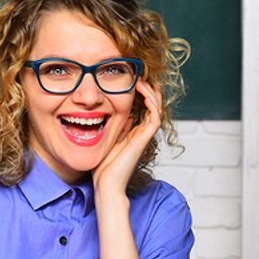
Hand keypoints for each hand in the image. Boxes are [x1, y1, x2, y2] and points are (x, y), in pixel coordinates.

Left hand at [93, 80, 160, 196]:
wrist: (106, 184)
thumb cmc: (102, 168)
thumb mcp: (104, 139)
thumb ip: (110, 126)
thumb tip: (107, 110)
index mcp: (132, 131)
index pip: (142, 106)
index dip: (140, 92)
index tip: (130, 79)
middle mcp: (140, 131)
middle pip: (153, 104)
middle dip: (147, 88)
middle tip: (139, 74)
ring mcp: (144, 134)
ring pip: (156, 106)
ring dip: (150, 90)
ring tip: (140, 78)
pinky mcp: (144, 137)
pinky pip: (154, 114)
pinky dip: (150, 100)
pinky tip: (141, 90)